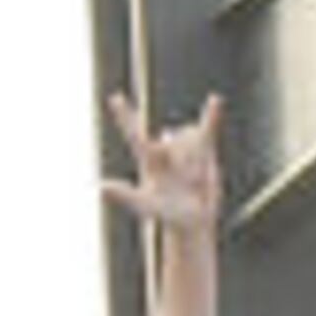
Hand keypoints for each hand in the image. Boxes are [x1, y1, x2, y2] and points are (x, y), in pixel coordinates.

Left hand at [102, 90, 222, 232]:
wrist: (193, 219)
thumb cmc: (167, 215)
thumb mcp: (146, 205)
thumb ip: (125, 195)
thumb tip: (100, 186)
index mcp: (147, 162)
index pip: (134, 134)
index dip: (124, 115)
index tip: (114, 96)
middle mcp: (164, 150)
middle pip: (171, 137)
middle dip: (182, 154)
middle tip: (183, 175)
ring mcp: (184, 147)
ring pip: (190, 138)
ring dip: (195, 161)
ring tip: (194, 182)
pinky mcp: (204, 147)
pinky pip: (209, 126)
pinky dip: (212, 115)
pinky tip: (214, 100)